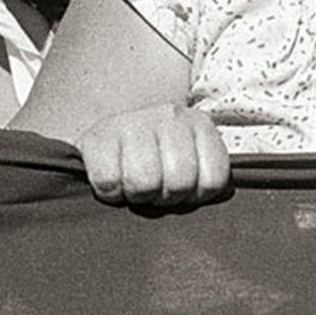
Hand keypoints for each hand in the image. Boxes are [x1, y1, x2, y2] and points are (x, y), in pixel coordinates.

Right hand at [75, 102, 229, 207]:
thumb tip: (217, 198)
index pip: (214, 180)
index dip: (196, 196)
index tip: (182, 190)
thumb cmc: (153, 159)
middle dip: (165, 196)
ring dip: (137, 195)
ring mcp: (134, 122)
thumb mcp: (189, 160)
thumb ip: (206, 178)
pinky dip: (109, 192)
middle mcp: (171, 116)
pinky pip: (109, 182)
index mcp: (200, 124)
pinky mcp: (98, 137)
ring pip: (145, 183)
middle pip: (180, 182)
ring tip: (132, 185)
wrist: (107, 135)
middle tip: (153, 189)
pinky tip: (111, 181)